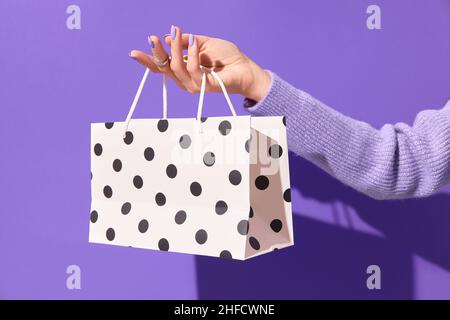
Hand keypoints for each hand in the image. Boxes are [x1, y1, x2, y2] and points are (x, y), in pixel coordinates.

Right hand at [129, 25, 270, 101]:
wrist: (245, 68)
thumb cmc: (226, 57)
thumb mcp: (203, 42)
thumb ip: (187, 41)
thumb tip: (168, 36)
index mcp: (183, 70)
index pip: (161, 67)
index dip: (148, 60)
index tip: (134, 52)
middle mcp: (185, 79)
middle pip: (164, 69)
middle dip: (156, 53)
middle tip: (154, 38)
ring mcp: (193, 85)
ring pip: (176, 68)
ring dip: (175, 49)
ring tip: (177, 34)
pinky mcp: (204, 87)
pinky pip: (192, 70)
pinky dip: (192, 53)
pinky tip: (196, 41)